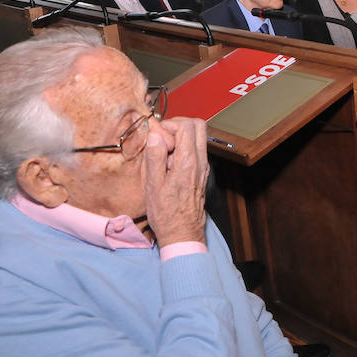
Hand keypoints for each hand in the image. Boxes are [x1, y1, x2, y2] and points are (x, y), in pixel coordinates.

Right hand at [144, 117, 208, 247]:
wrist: (183, 232)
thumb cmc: (166, 213)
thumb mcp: (153, 184)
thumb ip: (155, 157)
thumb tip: (155, 134)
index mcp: (188, 162)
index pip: (187, 126)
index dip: (169, 125)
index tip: (157, 136)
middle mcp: (200, 162)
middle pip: (199, 126)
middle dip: (178, 125)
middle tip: (162, 138)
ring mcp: (203, 167)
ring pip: (199, 137)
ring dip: (181, 137)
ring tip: (164, 153)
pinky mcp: (201, 172)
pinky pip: (196, 150)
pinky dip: (183, 148)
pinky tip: (169, 163)